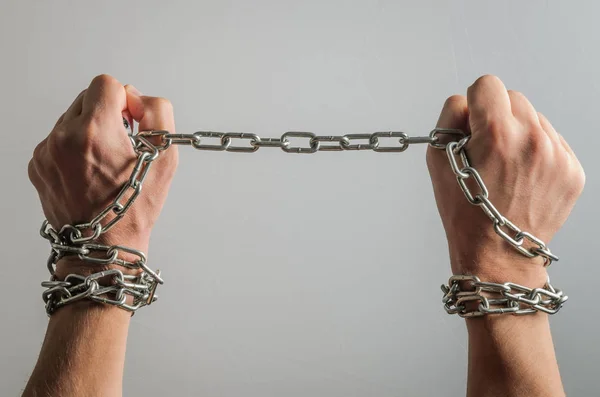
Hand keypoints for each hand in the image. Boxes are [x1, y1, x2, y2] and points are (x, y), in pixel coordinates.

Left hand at [28, 74, 178, 277]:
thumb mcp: (165, 158)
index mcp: (95, 132)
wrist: (101, 247)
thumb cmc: (135, 209)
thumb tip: (139, 98)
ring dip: (90, 130)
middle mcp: (63, 137)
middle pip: (86, 97)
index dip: (126, 99)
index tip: (132, 122)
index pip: (106, 84)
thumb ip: (158, 113)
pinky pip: (57, 139)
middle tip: (122, 143)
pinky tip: (89, 171)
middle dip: (107, 113)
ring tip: (105, 161)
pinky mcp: (37, 165)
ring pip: (70, 118)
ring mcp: (45, 152)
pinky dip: (74, 147)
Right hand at [427, 75, 584, 284]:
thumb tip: (465, 103)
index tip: (471, 123)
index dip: (473, 103)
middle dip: (496, 117)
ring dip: (518, 133)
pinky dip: (536, 151)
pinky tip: (522, 176)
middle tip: (486, 150)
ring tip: (505, 167)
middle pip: (513, 97)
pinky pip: (552, 140)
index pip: (487, 85)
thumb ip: (449, 120)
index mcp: (496, 134)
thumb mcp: (436, 163)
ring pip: (535, 117)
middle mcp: (532, 139)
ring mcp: (557, 155)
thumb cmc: (465, 214)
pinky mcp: (573, 169)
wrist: (498, 253)